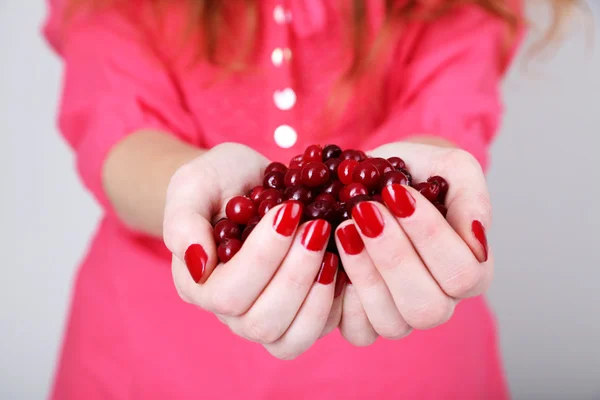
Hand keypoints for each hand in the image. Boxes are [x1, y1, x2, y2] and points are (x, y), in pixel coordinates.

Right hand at [163, 143, 340, 359]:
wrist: (247, 181)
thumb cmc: (218, 181)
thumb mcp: (193, 185)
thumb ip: (183, 223)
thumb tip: (199, 265)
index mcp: (198, 285)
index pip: (227, 295)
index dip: (262, 258)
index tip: (290, 211)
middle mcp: (230, 312)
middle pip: (262, 323)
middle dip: (295, 276)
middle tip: (317, 227)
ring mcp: (266, 318)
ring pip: (291, 339)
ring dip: (317, 294)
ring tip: (332, 249)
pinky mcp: (299, 315)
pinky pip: (319, 330)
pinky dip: (337, 301)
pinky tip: (345, 262)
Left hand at [335, 142, 492, 344]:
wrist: (377, 178)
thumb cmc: (419, 173)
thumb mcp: (452, 168)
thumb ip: (472, 198)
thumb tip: (477, 234)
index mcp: (471, 271)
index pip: (462, 274)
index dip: (429, 237)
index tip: (395, 192)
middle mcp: (440, 301)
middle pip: (427, 307)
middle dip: (393, 257)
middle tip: (364, 209)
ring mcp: (402, 315)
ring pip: (391, 323)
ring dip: (364, 274)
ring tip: (343, 226)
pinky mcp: (364, 320)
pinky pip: (356, 331)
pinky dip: (339, 297)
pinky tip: (331, 254)